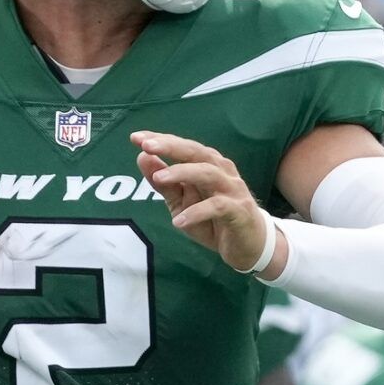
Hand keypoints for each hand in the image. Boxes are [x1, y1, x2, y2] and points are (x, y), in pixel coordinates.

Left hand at [132, 132, 273, 273]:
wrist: (247, 246)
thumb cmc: (213, 220)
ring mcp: (232, 190)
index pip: (183, 147)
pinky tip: (179, 221)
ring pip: (208, 174)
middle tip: (147, 146)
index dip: (161, 140)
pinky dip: (197, 212)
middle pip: (197, 152)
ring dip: (182, 174)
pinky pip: (218, 207)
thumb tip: (142, 157)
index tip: (136, 137)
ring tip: (159, 179)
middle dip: (171, 147)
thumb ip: (164, 183)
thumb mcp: (182, 202)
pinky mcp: (239, 211)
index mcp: (208, 164)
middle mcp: (222, 171)